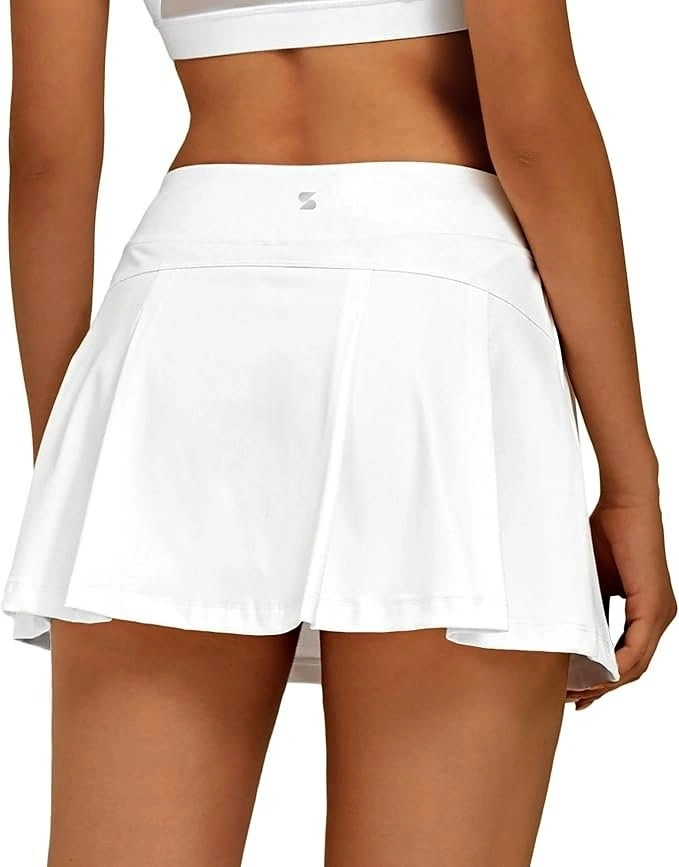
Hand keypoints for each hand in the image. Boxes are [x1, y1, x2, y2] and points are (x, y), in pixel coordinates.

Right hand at [566, 493, 675, 709]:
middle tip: (574, 700)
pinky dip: (617, 664)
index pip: (628, 657)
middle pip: (634, 668)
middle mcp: (659, 616)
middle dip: (602, 688)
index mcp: (646, 611)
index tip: (578, 691)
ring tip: (579, 692)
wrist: (625, 502)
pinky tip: (598, 674)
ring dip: (607, 682)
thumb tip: (570, 636)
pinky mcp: (654, 604)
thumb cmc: (607, 532)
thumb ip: (588, 607)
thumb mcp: (591, 580)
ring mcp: (660, 612)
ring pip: (637, 663)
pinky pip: (637, 647)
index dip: (603, 678)